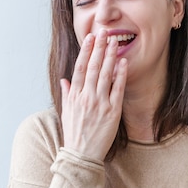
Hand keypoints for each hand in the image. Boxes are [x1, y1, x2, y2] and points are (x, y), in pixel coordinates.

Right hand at [60, 30, 127, 160]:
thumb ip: (67, 95)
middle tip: (104, 32)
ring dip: (110, 56)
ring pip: (105, 74)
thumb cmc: (74, 134)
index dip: (86, 51)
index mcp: (74, 96)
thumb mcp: (66, 113)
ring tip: (115, 41)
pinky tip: (123, 63)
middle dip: (99, 48)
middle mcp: (86, 97)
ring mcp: (99, 103)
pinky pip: (117, 89)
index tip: (90, 38)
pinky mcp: (112, 111)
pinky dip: (120, 75)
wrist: (82, 155)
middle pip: (93, 67)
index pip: (79, 68)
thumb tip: (64, 80)